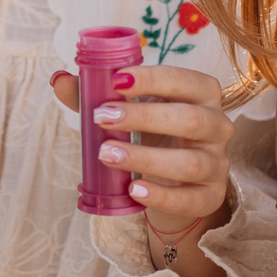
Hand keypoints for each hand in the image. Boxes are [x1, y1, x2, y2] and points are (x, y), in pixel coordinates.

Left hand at [52, 63, 234, 222]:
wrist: (172, 183)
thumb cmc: (151, 135)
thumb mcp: (128, 112)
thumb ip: (96, 95)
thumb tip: (59, 80)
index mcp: (202, 94)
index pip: (185, 80)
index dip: (153, 79)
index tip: (117, 81)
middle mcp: (218, 126)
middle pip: (189, 119)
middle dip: (144, 117)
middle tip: (101, 118)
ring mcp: (217, 163)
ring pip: (190, 162)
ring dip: (145, 158)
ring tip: (107, 155)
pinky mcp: (210, 197)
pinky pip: (190, 198)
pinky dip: (161, 195)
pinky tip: (134, 189)